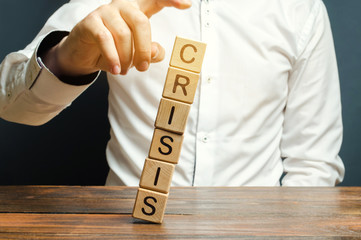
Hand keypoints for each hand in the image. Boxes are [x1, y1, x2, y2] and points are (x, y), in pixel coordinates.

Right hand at [43, 0, 191, 76]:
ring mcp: (105, 12)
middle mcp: (122, 6)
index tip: (187, 4)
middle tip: (143, 67)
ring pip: (123, 34)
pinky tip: (116, 70)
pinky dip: (113, 57)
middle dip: (144, 49)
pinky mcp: (90, 22)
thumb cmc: (114, 50)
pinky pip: (105, 39)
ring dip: (127, 57)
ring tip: (125, 70)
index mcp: (137, 9)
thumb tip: (157, 52)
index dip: (171, 0)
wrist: (83, 54)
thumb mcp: (135, 53)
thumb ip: (150, 52)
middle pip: (141, 22)